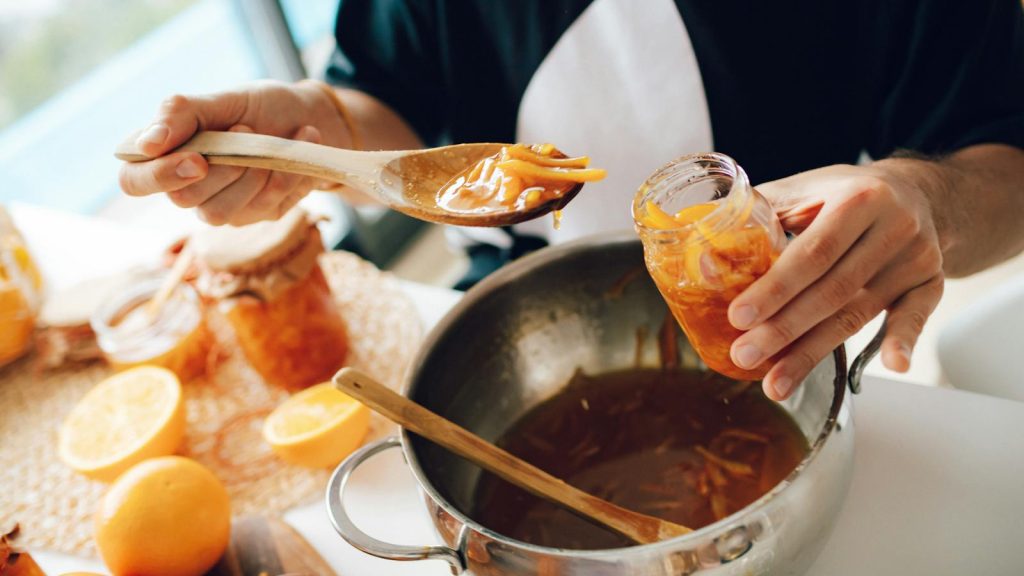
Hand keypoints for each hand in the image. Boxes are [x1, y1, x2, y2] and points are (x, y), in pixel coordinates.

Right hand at [118, 80, 353, 225]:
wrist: (310, 116)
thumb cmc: (258, 107)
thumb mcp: (222, 99)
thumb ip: (182, 113)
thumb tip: (147, 144)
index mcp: (166, 154)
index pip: (133, 181)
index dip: (158, 177)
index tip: (197, 159)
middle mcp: (188, 186)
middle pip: (183, 199)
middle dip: (221, 167)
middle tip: (245, 129)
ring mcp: (223, 206)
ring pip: (220, 214)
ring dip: (252, 174)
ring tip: (273, 141)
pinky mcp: (257, 214)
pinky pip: (266, 206)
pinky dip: (287, 173)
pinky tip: (300, 144)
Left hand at [728, 163, 945, 399]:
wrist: (911, 190)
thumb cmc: (841, 193)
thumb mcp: (802, 189)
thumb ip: (757, 218)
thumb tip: (702, 261)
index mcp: (858, 198)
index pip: (812, 253)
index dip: (774, 289)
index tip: (738, 318)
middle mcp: (894, 227)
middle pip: (834, 290)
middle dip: (784, 330)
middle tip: (745, 356)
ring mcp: (916, 257)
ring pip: (860, 314)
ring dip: (814, 352)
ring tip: (776, 383)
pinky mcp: (931, 282)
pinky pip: (917, 315)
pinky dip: (903, 340)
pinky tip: (890, 366)